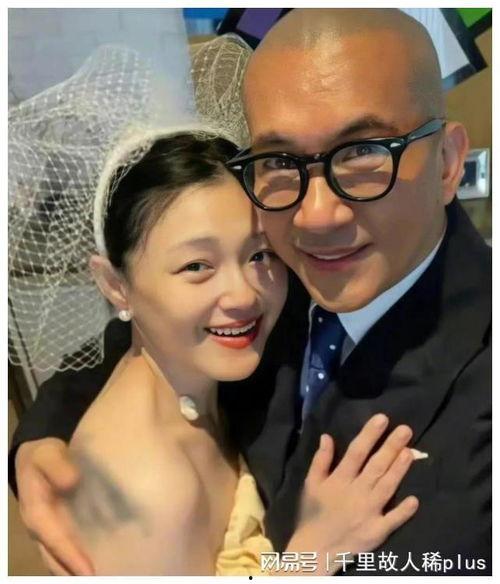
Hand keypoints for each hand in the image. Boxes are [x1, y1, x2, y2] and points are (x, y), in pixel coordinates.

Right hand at [15, 438, 93, 574]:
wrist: (37, 457)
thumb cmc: (44, 457)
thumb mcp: (47, 455)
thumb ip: (58, 466)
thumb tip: (72, 482)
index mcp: (37, 513)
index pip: (54, 540)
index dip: (71, 556)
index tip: (89, 572)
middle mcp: (41, 529)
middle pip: (55, 559)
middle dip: (74, 572)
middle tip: (100, 579)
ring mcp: (50, 531)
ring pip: (60, 559)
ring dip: (76, 570)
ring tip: (104, 575)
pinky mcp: (60, 528)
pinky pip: (68, 548)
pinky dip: (80, 559)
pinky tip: (103, 561)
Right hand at [286, 414, 417, 574]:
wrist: (314, 550)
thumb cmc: (313, 514)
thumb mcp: (310, 484)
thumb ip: (320, 460)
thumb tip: (327, 436)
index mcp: (339, 480)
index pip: (357, 452)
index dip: (370, 435)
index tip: (383, 419)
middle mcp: (356, 493)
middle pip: (376, 466)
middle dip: (391, 446)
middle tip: (406, 430)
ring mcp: (369, 512)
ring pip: (387, 487)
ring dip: (399, 469)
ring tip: (410, 452)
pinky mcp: (377, 531)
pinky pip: (393, 520)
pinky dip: (403, 510)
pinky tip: (415, 499)